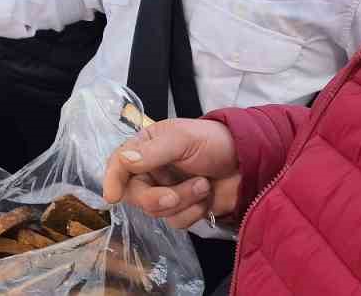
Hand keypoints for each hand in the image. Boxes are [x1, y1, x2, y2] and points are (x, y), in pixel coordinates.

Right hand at [101, 118, 241, 229]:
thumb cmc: (213, 141)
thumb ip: (152, 151)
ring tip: (204, 185)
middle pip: (135, 195)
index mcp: (144, 148)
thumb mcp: (182, 139)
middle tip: (179, 193)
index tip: (112, 197)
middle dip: (157, 198)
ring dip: (183, 201)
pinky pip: (176, 222)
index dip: (112, 180)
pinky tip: (206, 199)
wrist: (249, 162)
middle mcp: (150, 171)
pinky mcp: (183, 209)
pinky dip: (193, 213)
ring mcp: (165, 191)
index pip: (118, 164)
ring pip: (157, 211)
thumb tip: (124, 161)